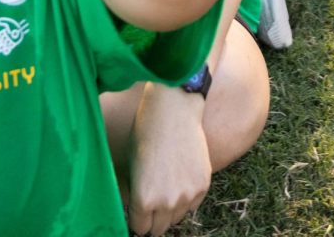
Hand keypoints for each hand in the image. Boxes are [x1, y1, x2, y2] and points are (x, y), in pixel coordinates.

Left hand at [126, 83, 210, 236]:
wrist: (174, 110)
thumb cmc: (146, 132)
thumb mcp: (131, 165)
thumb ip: (134, 194)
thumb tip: (137, 212)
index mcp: (144, 199)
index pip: (140, 228)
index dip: (137, 218)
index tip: (138, 209)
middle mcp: (167, 203)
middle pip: (159, 228)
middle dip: (153, 217)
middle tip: (152, 198)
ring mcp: (187, 195)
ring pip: (176, 218)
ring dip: (170, 208)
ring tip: (165, 183)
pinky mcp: (203, 186)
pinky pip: (192, 205)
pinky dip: (186, 197)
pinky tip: (179, 175)